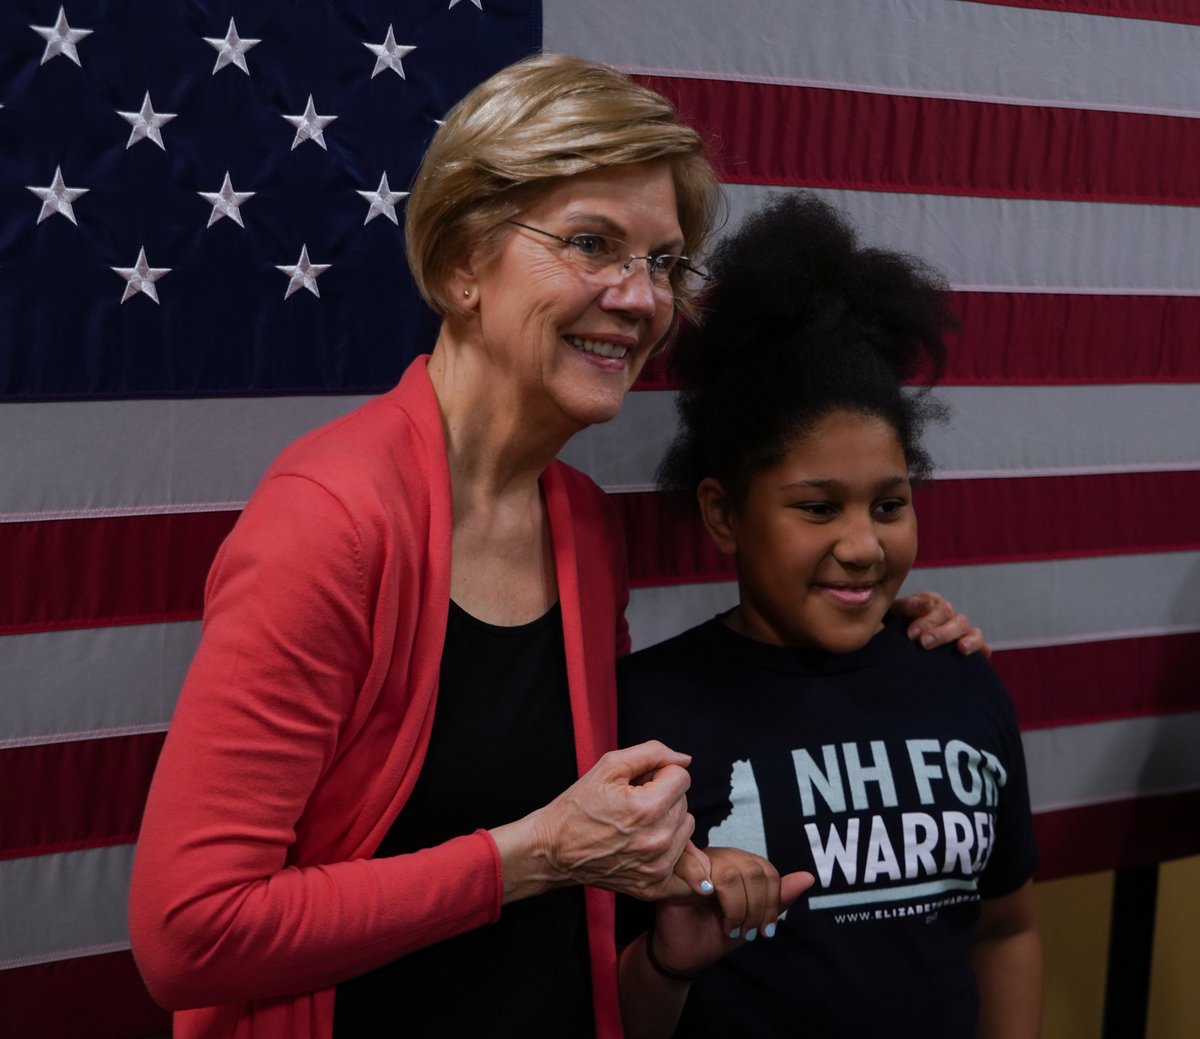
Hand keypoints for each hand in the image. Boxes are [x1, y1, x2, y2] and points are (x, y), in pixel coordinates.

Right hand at [494, 741, 705, 901]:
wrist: (553, 849)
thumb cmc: (578, 806)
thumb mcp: (609, 765)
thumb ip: (652, 753)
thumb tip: (684, 759)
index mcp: (647, 808)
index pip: (682, 777)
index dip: (660, 774)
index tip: (639, 783)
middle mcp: (657, 839)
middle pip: (684, 802)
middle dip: (663, 796)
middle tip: (633, 803)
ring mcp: (657, 867)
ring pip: (685, 828)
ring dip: (668, 822)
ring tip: (637, 824)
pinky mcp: (654, 886)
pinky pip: (685, 864)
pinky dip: (674, 854)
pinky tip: (650, 848)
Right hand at [648, 847, 813, 976]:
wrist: (685, 955)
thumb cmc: (716, 933)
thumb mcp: (754, 919)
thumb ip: (778, 899)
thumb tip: (808, 877)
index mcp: (738, 864)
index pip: (767, 870)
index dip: (772, 902)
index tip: (765, 930)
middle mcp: (719, 857)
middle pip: (752, 870)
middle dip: (756, 908)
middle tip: (748, 932)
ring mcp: (696, 862)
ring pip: (730, 872)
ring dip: (736, 908)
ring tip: (731, 927)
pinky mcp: (674, 872)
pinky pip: (693, 866)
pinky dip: (706, 888)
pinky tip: (707, 901)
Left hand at [893, 590, 989, 656]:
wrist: (892, 642)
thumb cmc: (893, 625)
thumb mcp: (895, 612)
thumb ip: (909, 606)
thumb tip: (928, 604)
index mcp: (932, 602)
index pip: (937, 606)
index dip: (926, 621)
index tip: (911, 635)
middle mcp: (950, 615)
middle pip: (956, 619)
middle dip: (941, 633)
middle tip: (924, 644)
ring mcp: (961, 631)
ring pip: (972, 631)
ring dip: (968, 640)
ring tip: (961, 649)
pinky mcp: (969, 647)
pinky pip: (982, 647)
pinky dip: (982, 649)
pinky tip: (982, 655)